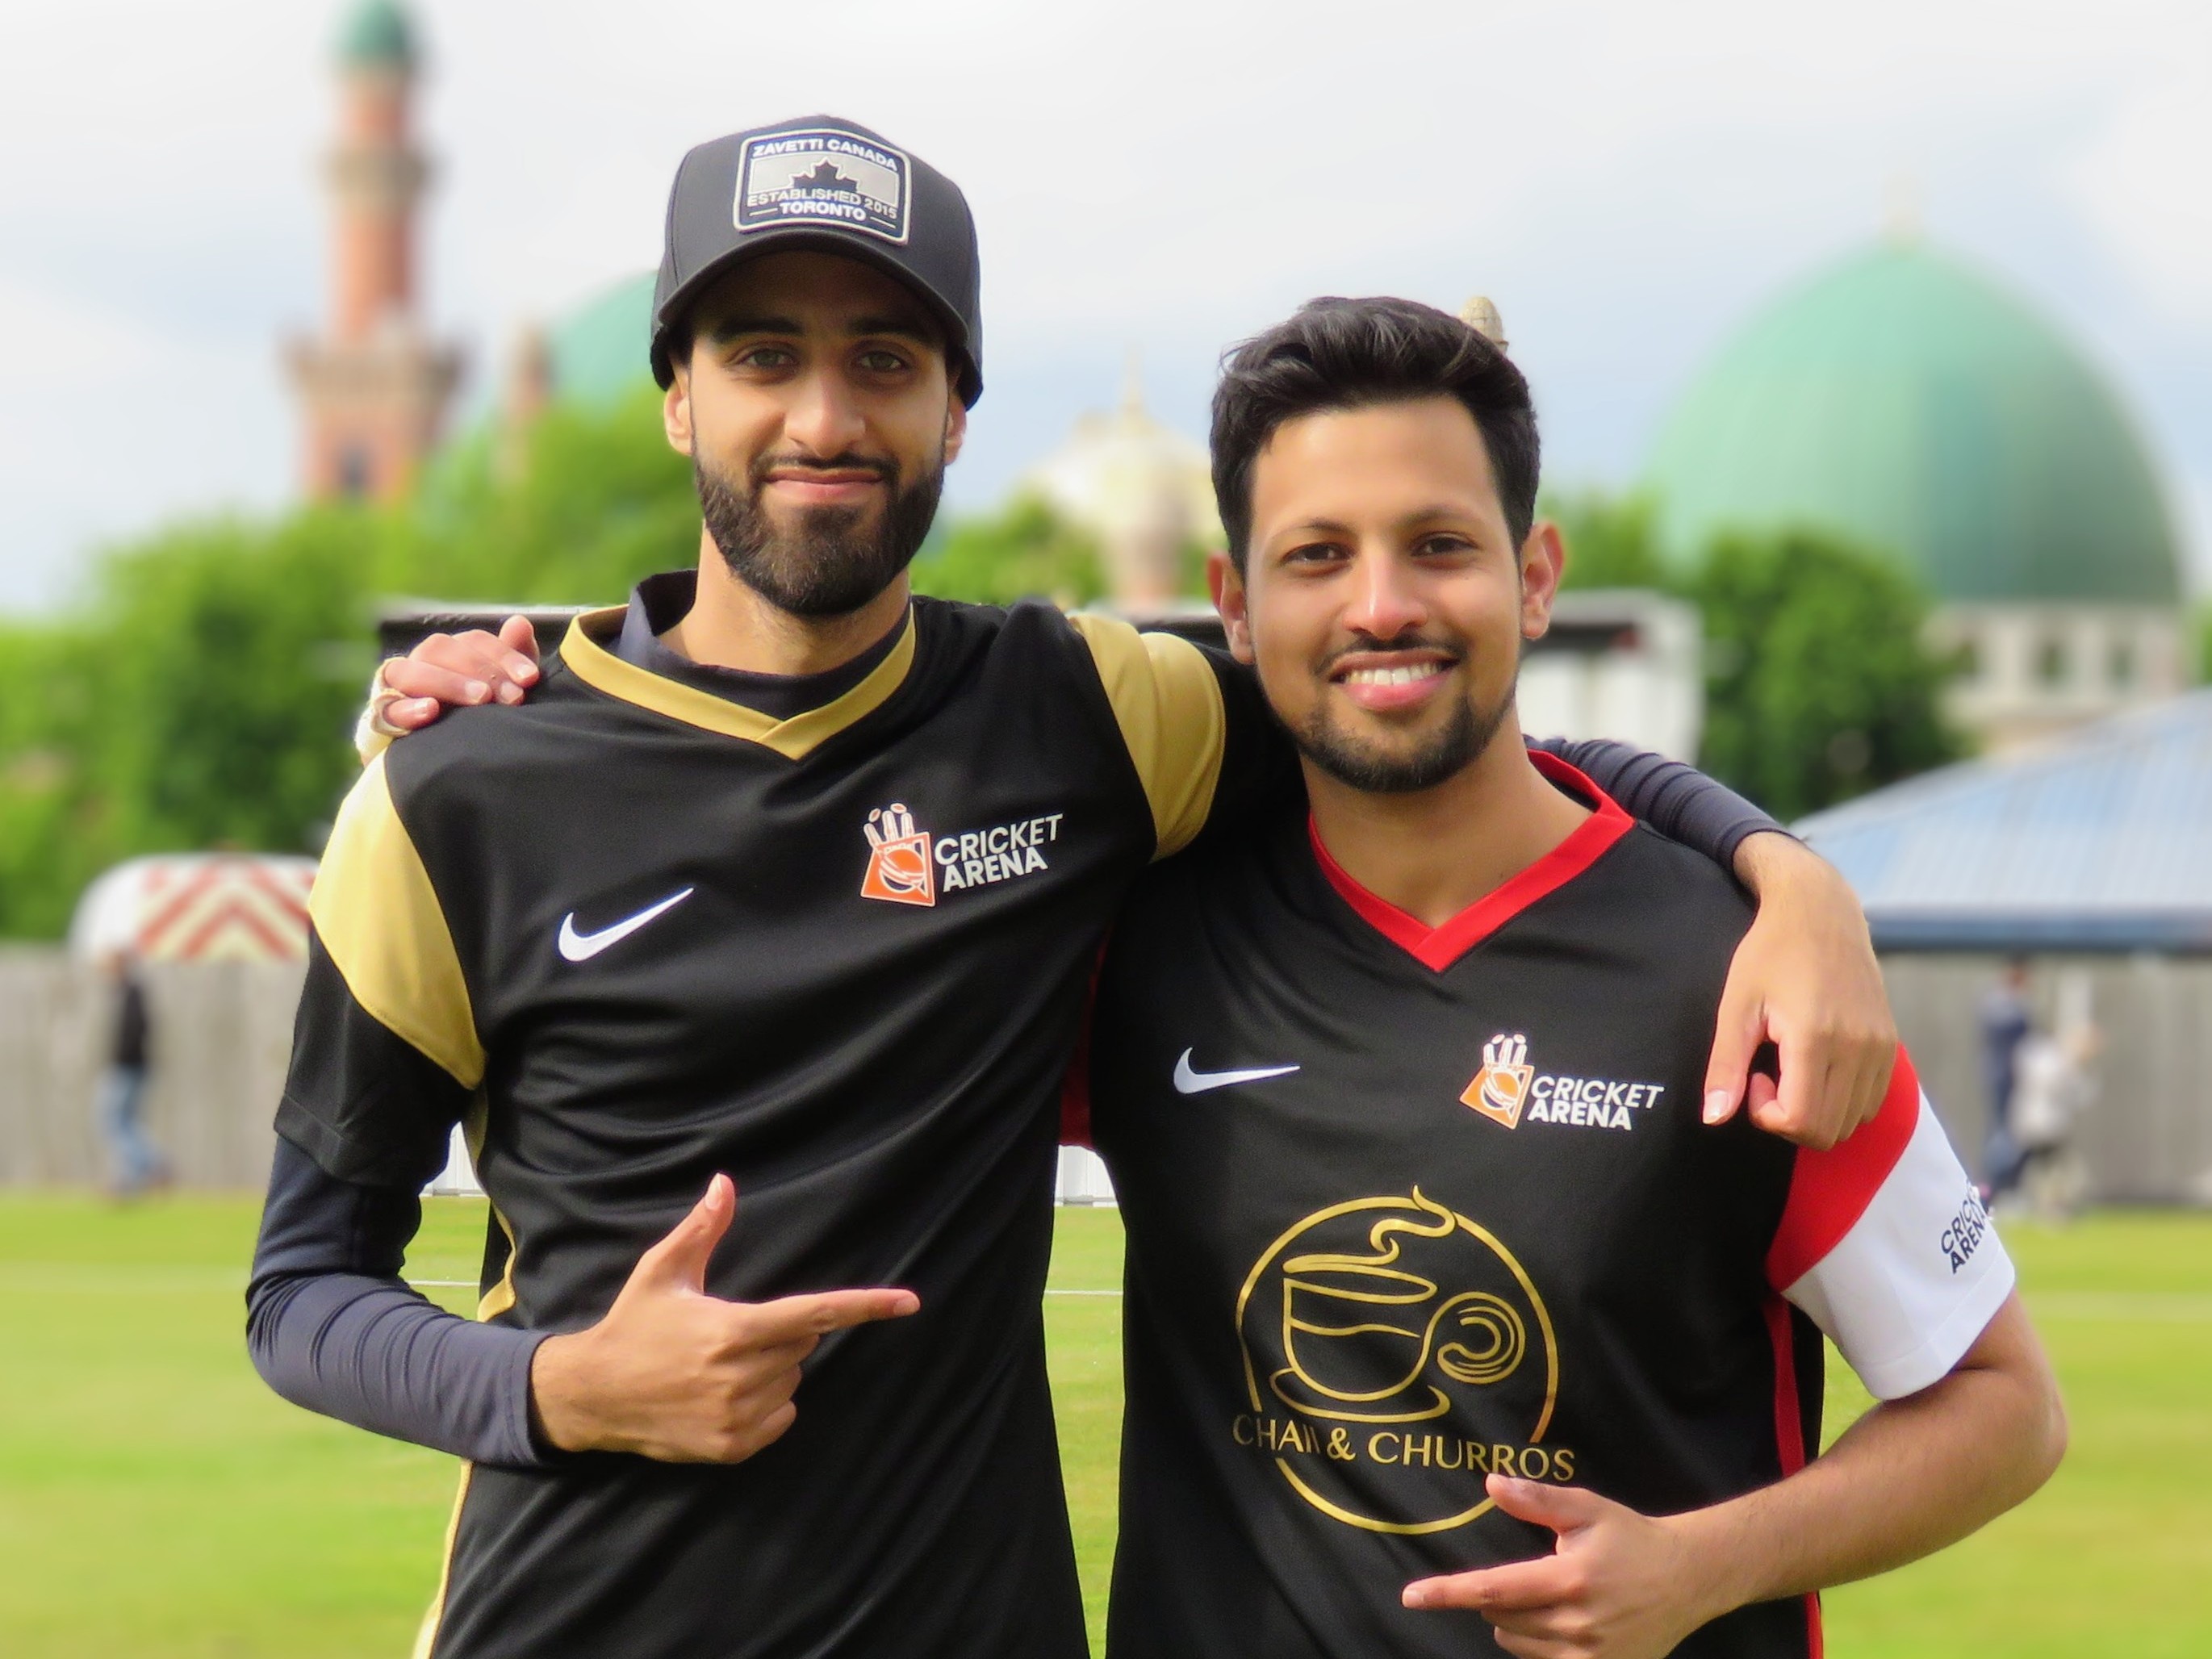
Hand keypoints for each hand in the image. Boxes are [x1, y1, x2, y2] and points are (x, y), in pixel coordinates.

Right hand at [373, 615, 541, 733]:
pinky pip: (384, 710)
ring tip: (480, 699)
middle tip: (512, 697)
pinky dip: (407, 709)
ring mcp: (395, 690)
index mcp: (449, 654)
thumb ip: (512, 657)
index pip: (472, 641)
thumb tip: (520, 622)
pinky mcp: (381, 721)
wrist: (443, 767)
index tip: (530, 678)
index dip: (503, 654)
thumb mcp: (502, 689)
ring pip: (410, 671)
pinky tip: (432, 711)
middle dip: (480, 669)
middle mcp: (419, 664)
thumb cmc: (479, 718)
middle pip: (440, 649)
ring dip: (448, 682)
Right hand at [528, 1174, 919, 1462]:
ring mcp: (736, 1417)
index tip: (908, 1302)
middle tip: (733, 1331)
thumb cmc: (632, 1324)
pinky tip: (724, 1394)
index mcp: (731, 1330)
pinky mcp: (731, 1448)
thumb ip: (702, 1229)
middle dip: (780, 1335)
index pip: (814, 1314)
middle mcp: (739, 1376)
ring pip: (792, 1383)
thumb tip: (725, 1183)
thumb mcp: (662, 1271)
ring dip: (772, 1370)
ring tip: (718, 1365)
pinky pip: (782, 1418)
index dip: (865, 1306)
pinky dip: (767, 1405)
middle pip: (802, 1347)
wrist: (592, 1395)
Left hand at [1402, 1476, 1719, 1658]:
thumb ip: (1537, 1499)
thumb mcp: (1586, 1508)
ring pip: (1518, 1645)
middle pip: (1500, 1619)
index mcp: (1568, 1579)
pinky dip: (1538, 1646)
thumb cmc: (1630, 1537)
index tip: (1411, 1595)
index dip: (1447, 1592)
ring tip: (1549, 1598)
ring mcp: (1590, 1655)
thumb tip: (1491, 1484)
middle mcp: (1577, 1623)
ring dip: (1516, 1623)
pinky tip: (1560, 1625)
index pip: (1493, 1588)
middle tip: (1530, 1577)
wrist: (1687, 1578)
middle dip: (1496, 1598)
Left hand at [1703, 831, 1893, 1149]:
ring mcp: (1880, 1048)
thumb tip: (1714, 1119)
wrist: (1821, 911)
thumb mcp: (1736, 1006)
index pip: (1802, 1121)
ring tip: (1792, 1069)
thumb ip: (1726, 1066)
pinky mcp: (1891, 1044)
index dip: (1768, 1116)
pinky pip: (1871, 1102)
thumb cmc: (1769, 953)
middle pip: (1829, 1132)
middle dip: (1789, 1120)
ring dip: (1817, 1113)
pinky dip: (1842, 1102)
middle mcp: (1857, 1048)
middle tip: (1768, 1077)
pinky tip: (1817, 1066)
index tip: (1754, 1078)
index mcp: (1816, 1038)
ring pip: (1852, 1122)